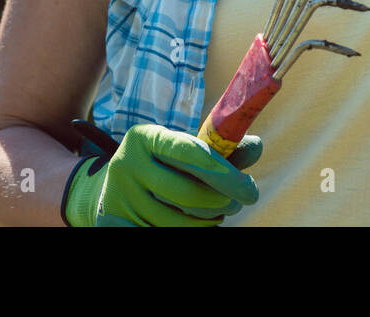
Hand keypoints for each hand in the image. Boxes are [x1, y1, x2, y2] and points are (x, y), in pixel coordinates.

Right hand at [64, 124, 261, 226]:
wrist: (113, 184)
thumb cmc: (163, 162)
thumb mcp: (183, 148)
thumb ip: (221, 148)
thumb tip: (257, 147)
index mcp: (145, 137)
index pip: (188, 152)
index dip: (221, 171)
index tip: (248, 185)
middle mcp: (126, 164)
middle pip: (185, 193)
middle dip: (222, 200)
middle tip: (242, 200)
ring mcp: (119, 197)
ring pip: (176, 220)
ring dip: (208, 220)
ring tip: (220, 211)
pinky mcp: (115, 222)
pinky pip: (162, 233)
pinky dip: (190, 230)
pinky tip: (200, 223)